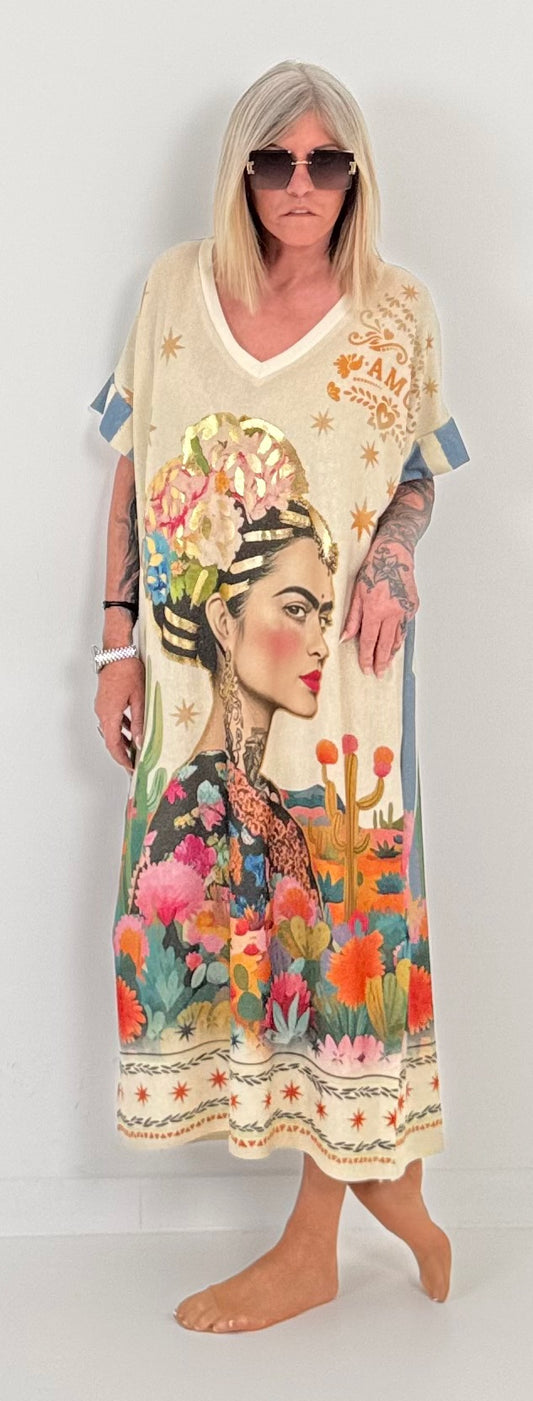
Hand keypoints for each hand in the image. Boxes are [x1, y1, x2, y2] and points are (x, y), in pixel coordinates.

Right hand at [94, 657, 145, 771]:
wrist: (117, 651)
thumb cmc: (127, 670)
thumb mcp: (139, 698)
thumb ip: (139, 722)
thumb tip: (140, 742)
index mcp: (109, 714)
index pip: (113, 744)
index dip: (122, 759)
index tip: (131, 768)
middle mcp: (102, 712)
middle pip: (110, 739)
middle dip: (122, 753)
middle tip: (134, 763)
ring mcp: (102, 706)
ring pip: (111, 730)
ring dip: (122, 740)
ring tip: (136, 748)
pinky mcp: (105, 700)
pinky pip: (111, 719)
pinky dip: (121, 728)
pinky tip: (132, 728)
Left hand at [339, 539, 419, 676]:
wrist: (395, 554)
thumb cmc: (374, 568)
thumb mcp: (357, 592)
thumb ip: (353, 618)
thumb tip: (346, 637)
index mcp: (375, 610)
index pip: (370, 641)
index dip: (367, 657)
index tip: (366, 668)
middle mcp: (392, 612)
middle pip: (386, 644)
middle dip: (381, 661)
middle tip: (379, 674)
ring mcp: (405, 610)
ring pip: (398, 638)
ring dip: (392, 653)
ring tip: (387, 663)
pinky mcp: (413, 607)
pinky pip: (405, 627)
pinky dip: (399, 637)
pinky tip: (395, 644)